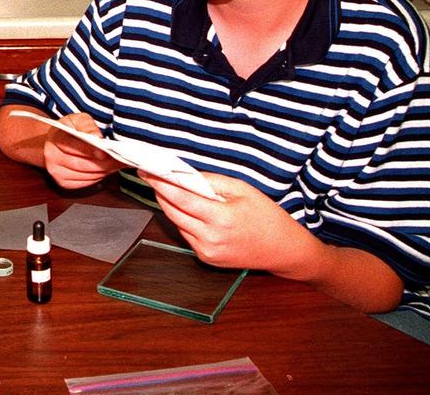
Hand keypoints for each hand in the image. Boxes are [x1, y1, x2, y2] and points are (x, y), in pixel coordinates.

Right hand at [43, 112, 124, 189]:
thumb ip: (87, 126)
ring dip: (104, 171)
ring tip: (117, 164)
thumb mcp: (77, 120)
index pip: (71, 146)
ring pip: (86, 175)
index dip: (89, 150)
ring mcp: (57, 172)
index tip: (105, 152)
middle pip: (81, 164)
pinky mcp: (63, 182)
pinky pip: (86, 183)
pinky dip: (99, 177)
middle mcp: (52, 157)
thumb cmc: (70, 130)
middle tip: (120, 160)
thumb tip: (97, 138)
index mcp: (55, 138)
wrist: (55, 143)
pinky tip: (106, 170)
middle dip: (103, 163)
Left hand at [142, 170, 319, 274]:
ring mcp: (208, 252)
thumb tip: (183, 175)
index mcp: (220, 218)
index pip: (179, 198)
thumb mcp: (242, 189)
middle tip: (151, 176)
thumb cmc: (267, 216)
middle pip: (172, 212)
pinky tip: (190, 210)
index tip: (145, 171)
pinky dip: (184, 221)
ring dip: (171, 207)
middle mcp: (210, 238)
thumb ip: (210, 182)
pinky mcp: (207, 259)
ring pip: (177, 224)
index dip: (159, 183)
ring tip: (167, 189)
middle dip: (160, 192)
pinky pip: (187, 235)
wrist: (284, 250)